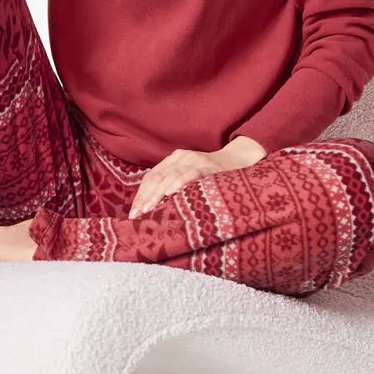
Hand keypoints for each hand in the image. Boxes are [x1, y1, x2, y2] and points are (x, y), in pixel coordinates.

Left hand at [127, 137, 266, 218]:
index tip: (134, 212)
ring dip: (157, 194)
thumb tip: (155, 206)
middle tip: (137, 215)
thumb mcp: (191, 175)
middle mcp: (181, 158)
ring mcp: (194, 160)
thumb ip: (175, 184)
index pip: (151, 176)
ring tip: (148, 209)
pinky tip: (169, 193)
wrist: (240, 159)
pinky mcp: (208, 166)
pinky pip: (190, 174)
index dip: (141, 194)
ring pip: (169, 176)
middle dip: (145, 197)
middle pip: (156, 177)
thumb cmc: (213, 173)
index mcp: (174, 159)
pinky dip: (178, 183)